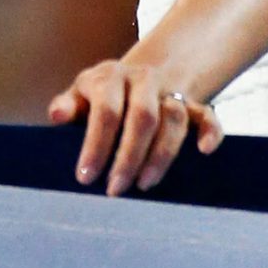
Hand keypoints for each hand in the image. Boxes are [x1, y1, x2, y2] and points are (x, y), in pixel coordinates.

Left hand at [48, 60, 224, 195]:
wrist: (136, 77)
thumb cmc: (99, 96)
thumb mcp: (78, 95)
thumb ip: (67, 105)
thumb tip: (57, 116)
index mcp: (111, 77)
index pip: (106, 111)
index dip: (96, 146)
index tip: (86, 178)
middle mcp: (143, 79)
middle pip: (143, 116)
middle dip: (129, 156)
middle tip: (115, 190)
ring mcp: (170, 90)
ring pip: (174, 118)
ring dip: (162, 154)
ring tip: (145, 185)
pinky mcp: (192, 103)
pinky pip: (206, 114)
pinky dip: (210, 131)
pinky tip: (205, 151)